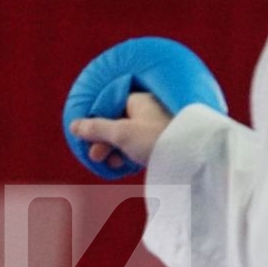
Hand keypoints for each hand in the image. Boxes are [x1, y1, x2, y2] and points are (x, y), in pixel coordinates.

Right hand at [62, 36, 224, 179]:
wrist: (193, 157)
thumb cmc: (156, 139)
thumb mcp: (121, 134)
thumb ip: (96, 129)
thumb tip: (74, 125)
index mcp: (140, 100)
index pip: (112, 106)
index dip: (98, 123)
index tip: (89, 140)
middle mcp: (151, 110)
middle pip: (119, 123)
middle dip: (105, 141)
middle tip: (97, 158)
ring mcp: (159, 127)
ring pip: (130, 137)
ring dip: (116, 150)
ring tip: (112, 165)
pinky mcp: (166, 144)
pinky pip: (142, 147)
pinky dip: (131, 155)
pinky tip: (127, 166)